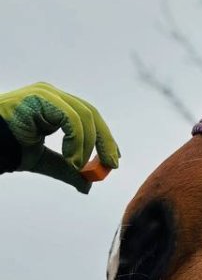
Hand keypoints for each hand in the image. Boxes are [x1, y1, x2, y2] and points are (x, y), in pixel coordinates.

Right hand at [0, 83, 119, 192]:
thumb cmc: (8, 149)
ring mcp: (46, 94)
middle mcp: (52, 95)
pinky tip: (71, 158)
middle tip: (110, 164)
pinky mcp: (41, 98)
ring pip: (84, 117)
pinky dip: (77, 141)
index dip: (105, 137)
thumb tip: (87, 185)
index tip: (113, 158)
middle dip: (104, 141)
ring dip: (87, 145)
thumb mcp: (44, 161)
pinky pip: (71, 119)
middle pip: (91, 114)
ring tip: (78, 166)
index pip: (89, 117)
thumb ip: (66, 169)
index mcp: (54, 105)